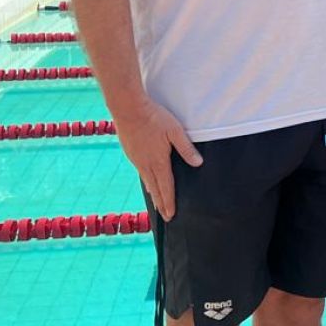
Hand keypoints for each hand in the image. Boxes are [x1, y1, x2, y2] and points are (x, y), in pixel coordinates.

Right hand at [112, 96, 202, 220]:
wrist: (128, 108)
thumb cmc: (154, 118)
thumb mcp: (175, 131)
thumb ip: (186, 148)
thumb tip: (198, 163)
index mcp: (158, 161)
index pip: (166, 187)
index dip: (169, 202)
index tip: (171, 215)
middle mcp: (146, 164)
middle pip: (155, 189)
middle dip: (161, 204)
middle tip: (165, 217)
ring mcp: (136, 159)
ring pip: (147, 181)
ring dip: (153, 194)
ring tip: (158, 203)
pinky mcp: (130, 153)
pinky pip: (141, 172)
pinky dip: (146, 181)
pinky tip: (148, 181)